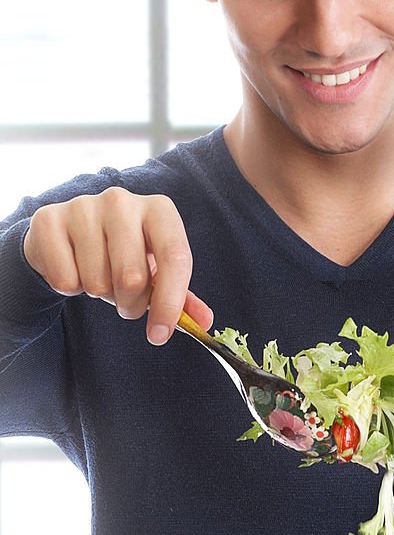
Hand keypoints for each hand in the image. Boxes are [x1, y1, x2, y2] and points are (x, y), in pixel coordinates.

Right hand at [23, 187, 212, 343]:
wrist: (67, 236)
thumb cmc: (120, 255)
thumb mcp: (154, 272)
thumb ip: (180, 297)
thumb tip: (204, 323)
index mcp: (158, 209)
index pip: (175, 258)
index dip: (170, 303)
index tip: (161, 334)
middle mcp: (122, 200)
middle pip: (132, 277)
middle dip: (130, 304)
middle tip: (126, 300)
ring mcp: (83, 206)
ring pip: (97, 282)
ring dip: (100, 295)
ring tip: (99, 277)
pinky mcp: (48, 220)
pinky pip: (65, 280)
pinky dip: (71, 288)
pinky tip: (74, 268)